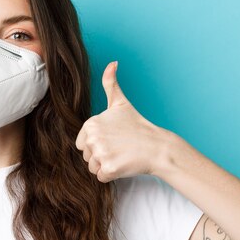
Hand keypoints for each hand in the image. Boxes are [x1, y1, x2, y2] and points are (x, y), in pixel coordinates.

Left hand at [75, 61, 172, 181]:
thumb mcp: (121, 103)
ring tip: (121, 155)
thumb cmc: (137, 125)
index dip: (97, 143)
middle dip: (101, 155)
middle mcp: (93, 138)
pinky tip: (123, 164)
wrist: (157, 146)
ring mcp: (100, 154)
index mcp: (90, 123)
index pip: (82, 142)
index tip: (112, 138)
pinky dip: (111, 175)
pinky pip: (100, 177)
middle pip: (87, 155)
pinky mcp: (108, 169)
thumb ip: (110, 83)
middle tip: (119, 147)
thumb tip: (112, 63)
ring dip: (106, 165)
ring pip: (93, 167)